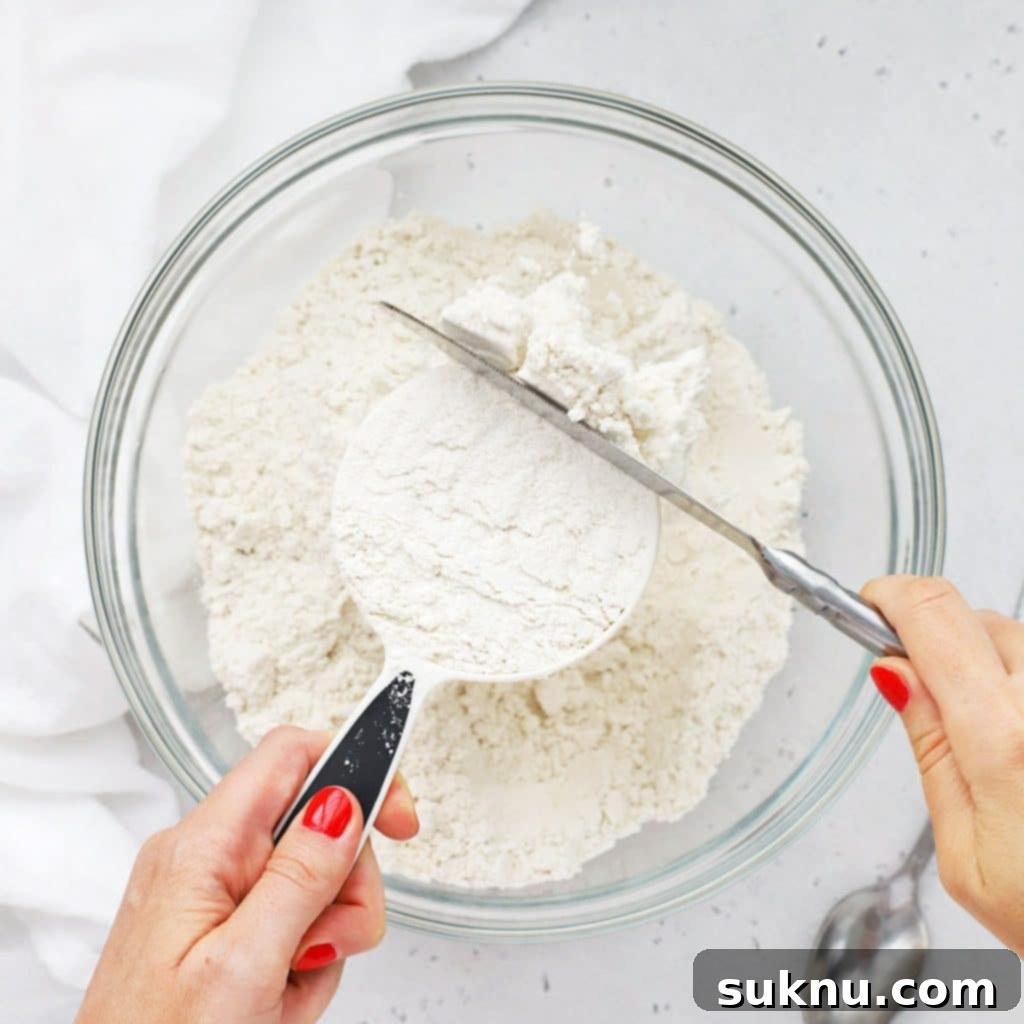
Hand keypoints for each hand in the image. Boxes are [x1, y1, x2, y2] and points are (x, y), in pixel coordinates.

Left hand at [76, 726, 418, 1022]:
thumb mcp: (244, 968)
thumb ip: (299, 878)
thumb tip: (343, 802)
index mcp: (201, 847)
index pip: (291, 755)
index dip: (356, 767)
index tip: (399, 818)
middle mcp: (203, 857)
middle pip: (316, 823)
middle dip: (346, 885)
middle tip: (329, 941)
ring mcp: (211, 893)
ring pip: (314, 877)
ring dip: (327, 934)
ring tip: (290, 988)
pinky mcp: (221, 928)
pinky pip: (293, 918)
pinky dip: (304, 959)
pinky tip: (278, 999)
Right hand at [863, 575, 1023, 954]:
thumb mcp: (966, 856)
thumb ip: (932, 750)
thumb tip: (896, 673)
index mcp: (1007, 741)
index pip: (934, 616)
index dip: (891, 597)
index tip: (871, 603)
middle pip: (977, 619)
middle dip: (937, 639)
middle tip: (923, 690)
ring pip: (1021, 640)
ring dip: (991, 662)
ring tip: (993, 732)